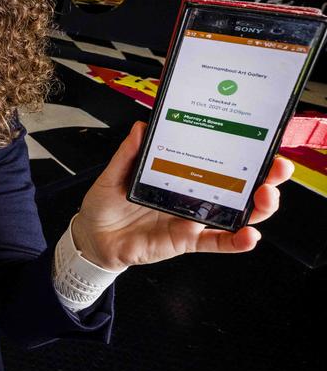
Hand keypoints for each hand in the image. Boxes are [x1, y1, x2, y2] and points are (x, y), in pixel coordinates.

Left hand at [71, 121, 293, 270]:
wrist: (93, 237)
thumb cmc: (105, 204)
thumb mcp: (112, 175)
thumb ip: (128, 154)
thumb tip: (141, 127)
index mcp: (180, 175)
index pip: (217, 162)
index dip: (242, 155)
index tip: (262, 143)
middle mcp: (192, 196)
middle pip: (237, 188)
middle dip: (263, 178)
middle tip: (276, 169)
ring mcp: (192, 219)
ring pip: (235, 215)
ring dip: (256, 208)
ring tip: (266, 198)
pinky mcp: (186, 241)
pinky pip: (216, 243)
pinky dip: (234, 242)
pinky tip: (249, 237)